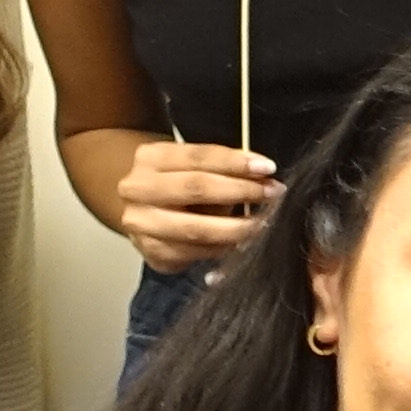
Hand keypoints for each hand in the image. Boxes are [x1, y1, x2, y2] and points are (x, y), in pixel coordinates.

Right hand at [115, 139, 283, 270]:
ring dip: (236, 228)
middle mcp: (138, 190)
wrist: (140, 208)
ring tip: (262, 224)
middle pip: (195, 188)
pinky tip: (240, 244)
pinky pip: (194, 254)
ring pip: (196, 229)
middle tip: (271, 194)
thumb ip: (222, 169)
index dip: (235, 162)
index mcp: (151, 158)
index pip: (198, 156)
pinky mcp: (152, 253)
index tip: (267, 167)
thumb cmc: (177, 182)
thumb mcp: (192, 166)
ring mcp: (141, 224)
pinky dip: (222, 250)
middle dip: (240, 191)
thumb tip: (263, 174)